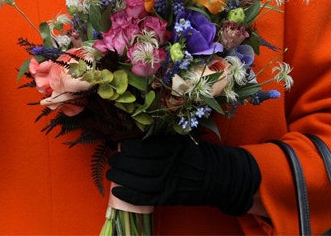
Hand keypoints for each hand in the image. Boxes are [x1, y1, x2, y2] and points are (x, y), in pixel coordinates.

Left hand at [107, 135, 259, 215]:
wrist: (219, 177)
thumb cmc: (198, 155)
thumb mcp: (182, 140)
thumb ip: (162, 138)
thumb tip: (137, 132)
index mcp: (174, 149)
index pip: (145, 148)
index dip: (129, 147)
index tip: (121, 144)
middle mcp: (171, 166)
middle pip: (140, 165)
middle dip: (122, 162)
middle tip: (112, 159)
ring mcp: (170, 184)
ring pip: (140, 182)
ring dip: (122, 178)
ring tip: (111, 174)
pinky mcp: (169, 198)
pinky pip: (146, 198)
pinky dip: (129, 195)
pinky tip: (117, 191)